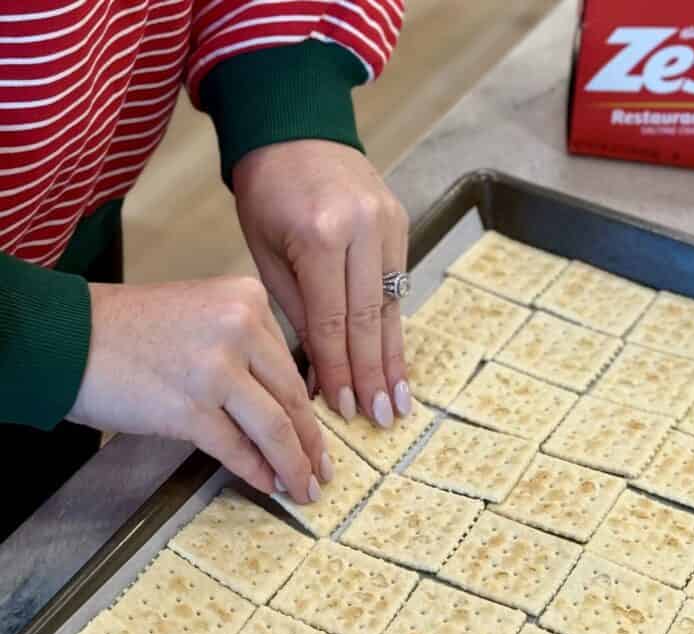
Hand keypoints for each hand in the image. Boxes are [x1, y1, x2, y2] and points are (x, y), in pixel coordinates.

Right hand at [69, 278, 329, 502]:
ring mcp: (217, 369)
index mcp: (247, 299)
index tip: (319, 434)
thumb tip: (286, 410)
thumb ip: (247, 351)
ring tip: (302, 488)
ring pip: (274, 428)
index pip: (292, 364)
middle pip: (292, 398)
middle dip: (310, 443)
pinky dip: (257, 472)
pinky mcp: (191, 408)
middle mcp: (239, 328)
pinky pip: (237, 449)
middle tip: (321, 471)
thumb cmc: (130, 331)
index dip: (310, 409)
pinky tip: (268, 485)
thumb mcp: (203, 318)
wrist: (65, 339)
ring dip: (292, 465)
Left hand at [233, 140, 409, 427]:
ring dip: (394, 360)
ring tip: (399, 402)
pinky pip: (399, 287)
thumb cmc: (268, 195)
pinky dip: (396, 328)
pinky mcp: (402, 223)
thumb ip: (297, 311)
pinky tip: (400, 362)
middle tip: (379, 418)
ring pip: (391, 308)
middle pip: (369, 320)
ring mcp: (388, 224)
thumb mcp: (266, 254)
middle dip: (373, 375)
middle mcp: (362, 230)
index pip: (332, 320)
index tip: (343, 408)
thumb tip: (320, 373)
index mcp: (320, 236)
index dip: (339, 369)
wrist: (295, 130)